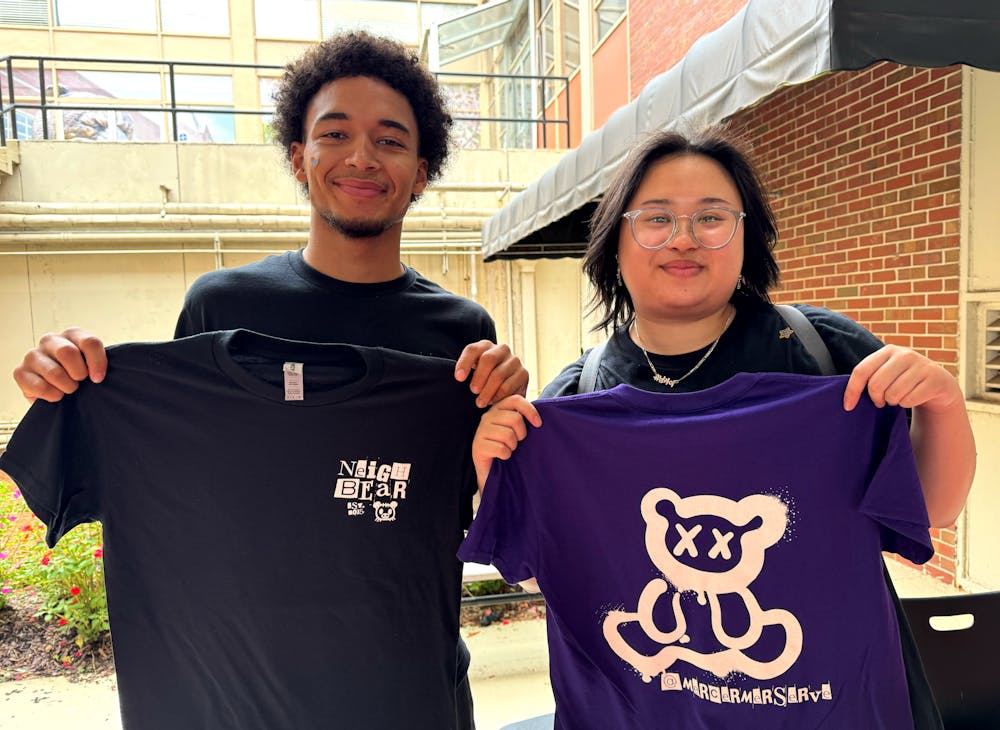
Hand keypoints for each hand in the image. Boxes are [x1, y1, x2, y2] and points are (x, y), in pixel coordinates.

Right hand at [13, 327, 106, 402]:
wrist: (58, 392)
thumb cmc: (79, 376)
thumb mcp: (93, 366)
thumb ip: (98, 363)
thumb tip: (99, 375)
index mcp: (72, 334)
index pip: (89, 342)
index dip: (97, 363)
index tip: (98, 378)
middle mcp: (50, 340)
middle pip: (68, 353)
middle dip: (79, 374)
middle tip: (80, 382)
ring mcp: (32, 355)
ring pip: (54, 372)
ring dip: (67, 386)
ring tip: (68, 389)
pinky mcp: (20, 372)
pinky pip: (40, 387)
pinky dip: (53, 395)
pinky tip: (56, 394)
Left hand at [454, 340, 528, 407]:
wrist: (506, 386)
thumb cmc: (483, 379)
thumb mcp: (473, 371)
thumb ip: (466, 370)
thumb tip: (459, 376)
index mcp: (485, 346)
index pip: (472, 350)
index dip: (464, 363)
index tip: (459, 378)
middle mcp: (502, 349)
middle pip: (488, 359)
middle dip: (479, 378)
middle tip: (473, 392)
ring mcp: (514, 360)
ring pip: (499, 375)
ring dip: (487, 391)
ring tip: (480, 402)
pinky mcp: (523, 373)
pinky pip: (509, 386)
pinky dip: (498, 396)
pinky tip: (492, 402)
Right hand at [472, 395, 541, 490]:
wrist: (492, 470)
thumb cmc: (507, 447)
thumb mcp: (516, 430)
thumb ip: (523, 418)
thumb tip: (538, 418)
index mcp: (498, 409)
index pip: (515, 400)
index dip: (530, 410)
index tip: (538, 424)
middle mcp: (487, 416)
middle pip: (515, 419)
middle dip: (521, 434)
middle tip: (517, 441)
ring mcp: (481, 431)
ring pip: (508, 435)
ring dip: (513, 446)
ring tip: (508, 449)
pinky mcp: (478, 446)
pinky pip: (501, 449)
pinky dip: (506, 455)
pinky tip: (501, 456)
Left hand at [844, 345, 974, 527]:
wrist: (938, 384)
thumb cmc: (902, 381)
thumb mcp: (886, 373)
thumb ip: (868, 378)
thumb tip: (846, 402)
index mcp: (887, 351)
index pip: (861, 371)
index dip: (852, 391)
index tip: (848, 407)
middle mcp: (905, 355)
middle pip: (876, 385)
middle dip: (876, 399)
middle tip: (881, 402)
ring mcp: (922, 366)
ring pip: (893, 394)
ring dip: (893, 402)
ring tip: (898, 397)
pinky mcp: (934, 379)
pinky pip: (909, 400)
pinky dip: (907, 404)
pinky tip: (912, 398)